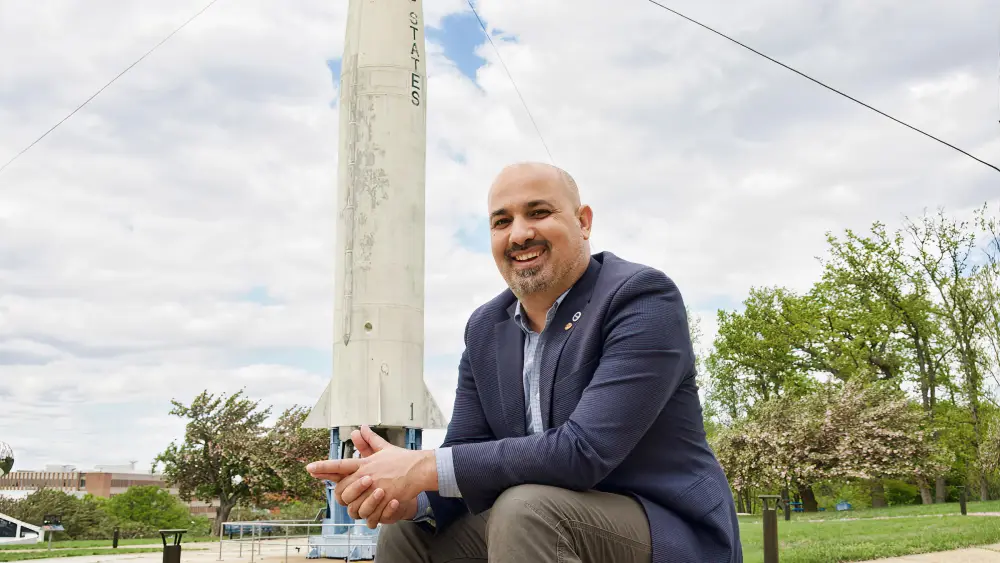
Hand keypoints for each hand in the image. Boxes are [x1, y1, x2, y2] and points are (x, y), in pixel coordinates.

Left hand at [306, 426, 436, 526]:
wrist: (420, 469)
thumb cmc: (402, 459)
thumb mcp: (384, 448)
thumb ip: (370, 441)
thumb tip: (361, 428)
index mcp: (365, 464)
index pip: (339, 465)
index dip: (323, 467)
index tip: (309, 468)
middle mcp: (367, 476)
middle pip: (343, 490)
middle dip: (341, 496)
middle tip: (346, 497)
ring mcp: (376, 489)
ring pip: (355, 505)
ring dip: (357, 508)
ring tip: (363, 506)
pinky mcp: (385, 500)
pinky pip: (371, 515)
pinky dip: (371, 518)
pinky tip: (373, 516)